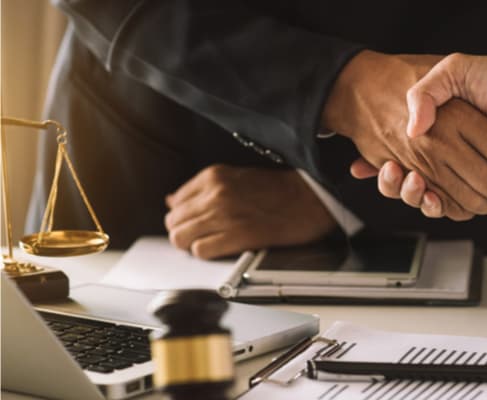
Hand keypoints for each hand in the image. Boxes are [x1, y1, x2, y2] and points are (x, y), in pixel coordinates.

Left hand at [164, 164, 335, 258]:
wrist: (312, 198)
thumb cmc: (280, 189)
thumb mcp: (236, 177)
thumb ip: (203, 189)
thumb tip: (173, 202)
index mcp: (213, 176)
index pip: (175, 203)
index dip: (184, 217)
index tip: (197, 223)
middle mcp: (215, 194)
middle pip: (174, 222)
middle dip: (185, 233)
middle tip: (205, 236)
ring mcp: (225, 215)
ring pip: (181, 238)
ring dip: (194, 245)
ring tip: (213, 243)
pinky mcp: (238, 235)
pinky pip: (201, 251)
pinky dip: (208, 254)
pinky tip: (224, 248)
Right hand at [378, 54, 486, 215]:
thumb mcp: (455, 69)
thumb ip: (425, 91)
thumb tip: (411, 129)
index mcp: (437, 128)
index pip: (402, 155)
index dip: (389, 168)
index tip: (389, 165)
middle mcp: (448, 152)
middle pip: (413, 183)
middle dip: (403, 186)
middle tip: (402, 174)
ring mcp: (467, 171)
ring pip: (432, 199)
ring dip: (419, 198)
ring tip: (418, 183)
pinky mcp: (486, 187)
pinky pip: (459, 208)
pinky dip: (444, 208)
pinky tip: (434, 197)